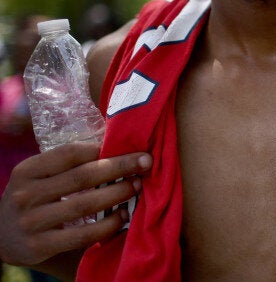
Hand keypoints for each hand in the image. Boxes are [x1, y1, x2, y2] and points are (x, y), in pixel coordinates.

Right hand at [0, 143, 150, 265]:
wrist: (2, 238)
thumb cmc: (33, 200)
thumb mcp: (38, 178)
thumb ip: (66, 166)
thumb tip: (114, 146)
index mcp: (27, 171)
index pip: (70, 153)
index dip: (102, 149)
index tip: (130, 146)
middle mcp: (26, 194)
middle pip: (82, 176)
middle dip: (120, 166)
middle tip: (145, 162)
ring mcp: (32, 221)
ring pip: (84, 204)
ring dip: (117, 194)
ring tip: (136, 186)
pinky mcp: (40, 246)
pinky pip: (82, 235)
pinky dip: (107, 225)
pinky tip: (122, 217)